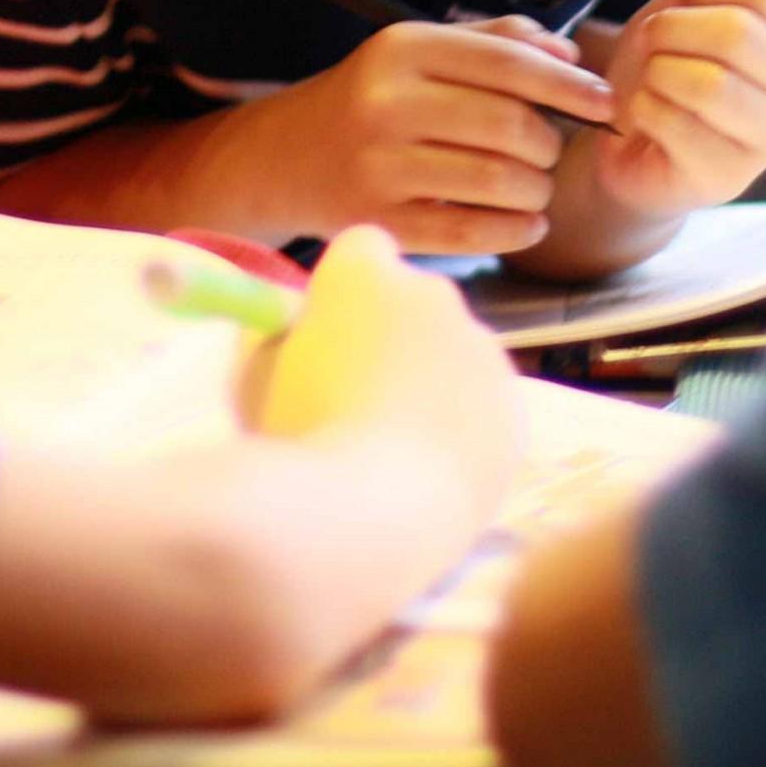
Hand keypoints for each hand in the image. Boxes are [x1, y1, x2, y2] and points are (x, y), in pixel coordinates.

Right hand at [217, 19, 616, 253]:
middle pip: (509, 126)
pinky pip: (470, 233)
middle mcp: (387, 103)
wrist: (284, 158)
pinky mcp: (379, 221)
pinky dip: (515, 231)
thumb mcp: (418, 52)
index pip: (508, 64)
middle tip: (551, 153)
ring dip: (536, 190)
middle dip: (550, 144)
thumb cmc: (371, 100)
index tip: (607, 103)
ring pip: (497, 181)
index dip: (568, 86)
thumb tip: (571, 56)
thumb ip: (496, 42)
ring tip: (535, 187)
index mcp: (403, 49)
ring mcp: (379, 166)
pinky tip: (528, 224)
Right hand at [245, 227, 522, 520]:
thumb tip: (293, 337)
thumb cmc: (295, 438)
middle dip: (391, 334)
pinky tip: (427, 473)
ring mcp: (485, 353)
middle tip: (355, 396)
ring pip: (455, 355)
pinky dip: (460, 429)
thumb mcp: (253, 376)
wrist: (368, 518)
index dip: (341, 288)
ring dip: (431, 382)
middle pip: (416, 301)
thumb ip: (277, 340)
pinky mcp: (513, 411)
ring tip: (391, 446)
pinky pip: (482, 407)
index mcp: (366, 273)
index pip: (362, 248)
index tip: (325, 333)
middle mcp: (436, 295)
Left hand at [591, 0, 765, 218]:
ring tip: (650, 77)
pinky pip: (676, 123)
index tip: (687, 1)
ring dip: (657, 69)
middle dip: (673, 28)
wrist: (631, 136)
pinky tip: (644, 113)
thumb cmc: (672, 59)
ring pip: (709, 83)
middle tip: (655, 40)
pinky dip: (642, 108)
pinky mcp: (728, 176)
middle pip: (738, 32)